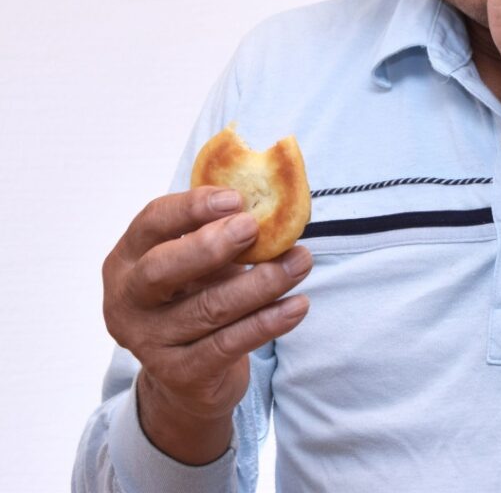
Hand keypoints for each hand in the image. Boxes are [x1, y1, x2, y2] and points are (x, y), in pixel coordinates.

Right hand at [102, 187, 311, 462]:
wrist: (187, 376)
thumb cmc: (195, 296)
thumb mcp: (197, 261)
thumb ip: (219, 233)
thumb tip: (269, 207)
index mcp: (127, 259)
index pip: (151, 223)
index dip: (191, 207)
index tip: (236, 198)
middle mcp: (126, 301)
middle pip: (161, 270)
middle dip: (211, 245)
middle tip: (254, 227)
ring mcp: (148, 341)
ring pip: (208, 308)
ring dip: (261, 282)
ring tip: (301, 261)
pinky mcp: (179, 375)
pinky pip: (228, 345)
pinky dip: (267, 322)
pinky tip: (297, 305)